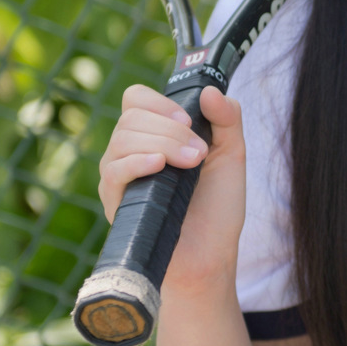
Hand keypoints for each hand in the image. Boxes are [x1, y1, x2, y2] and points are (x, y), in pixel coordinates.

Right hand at [97, 84, 245, 293]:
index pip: (136, 99)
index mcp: (154, 135)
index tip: (189, 121)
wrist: (210, 255)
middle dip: (171, 129)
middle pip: (131, 116)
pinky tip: (158, 165)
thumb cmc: (218, 207)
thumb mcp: (232, 154)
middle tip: (199, 154)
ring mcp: (119, 175)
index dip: (160, 103)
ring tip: (190, 165)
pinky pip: (114, 170)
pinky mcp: (114, 201)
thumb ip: (228, 118)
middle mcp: (131, 151)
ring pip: (122, 138)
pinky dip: (137, 162)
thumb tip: (210, 90)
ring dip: (162, 144)